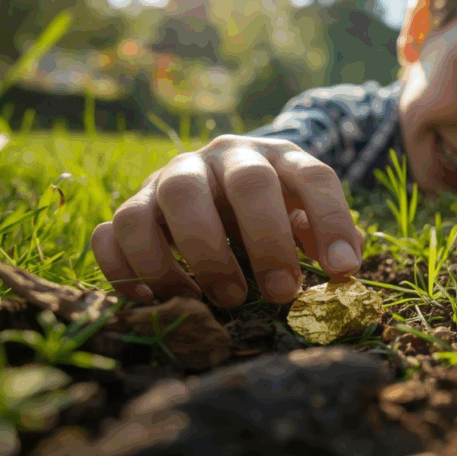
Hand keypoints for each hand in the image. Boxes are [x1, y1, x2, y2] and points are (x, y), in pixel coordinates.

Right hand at [90, 135, 363, 306]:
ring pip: (171, 197)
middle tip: (279, 295)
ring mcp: (170, 176)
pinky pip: (113, 230)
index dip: (332, 222)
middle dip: (266, 242)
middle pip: (246, 183)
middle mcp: (222, 156)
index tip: (343, 271)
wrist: (214, 176)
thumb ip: (324, 235)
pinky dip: (129, 267)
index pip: (314, 177)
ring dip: (197, 255)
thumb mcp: (303, 211)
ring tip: (217, 300)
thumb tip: (343, 273)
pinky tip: (157, 297)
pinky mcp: (131, 204)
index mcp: (277, 156)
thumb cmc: (269, 206)